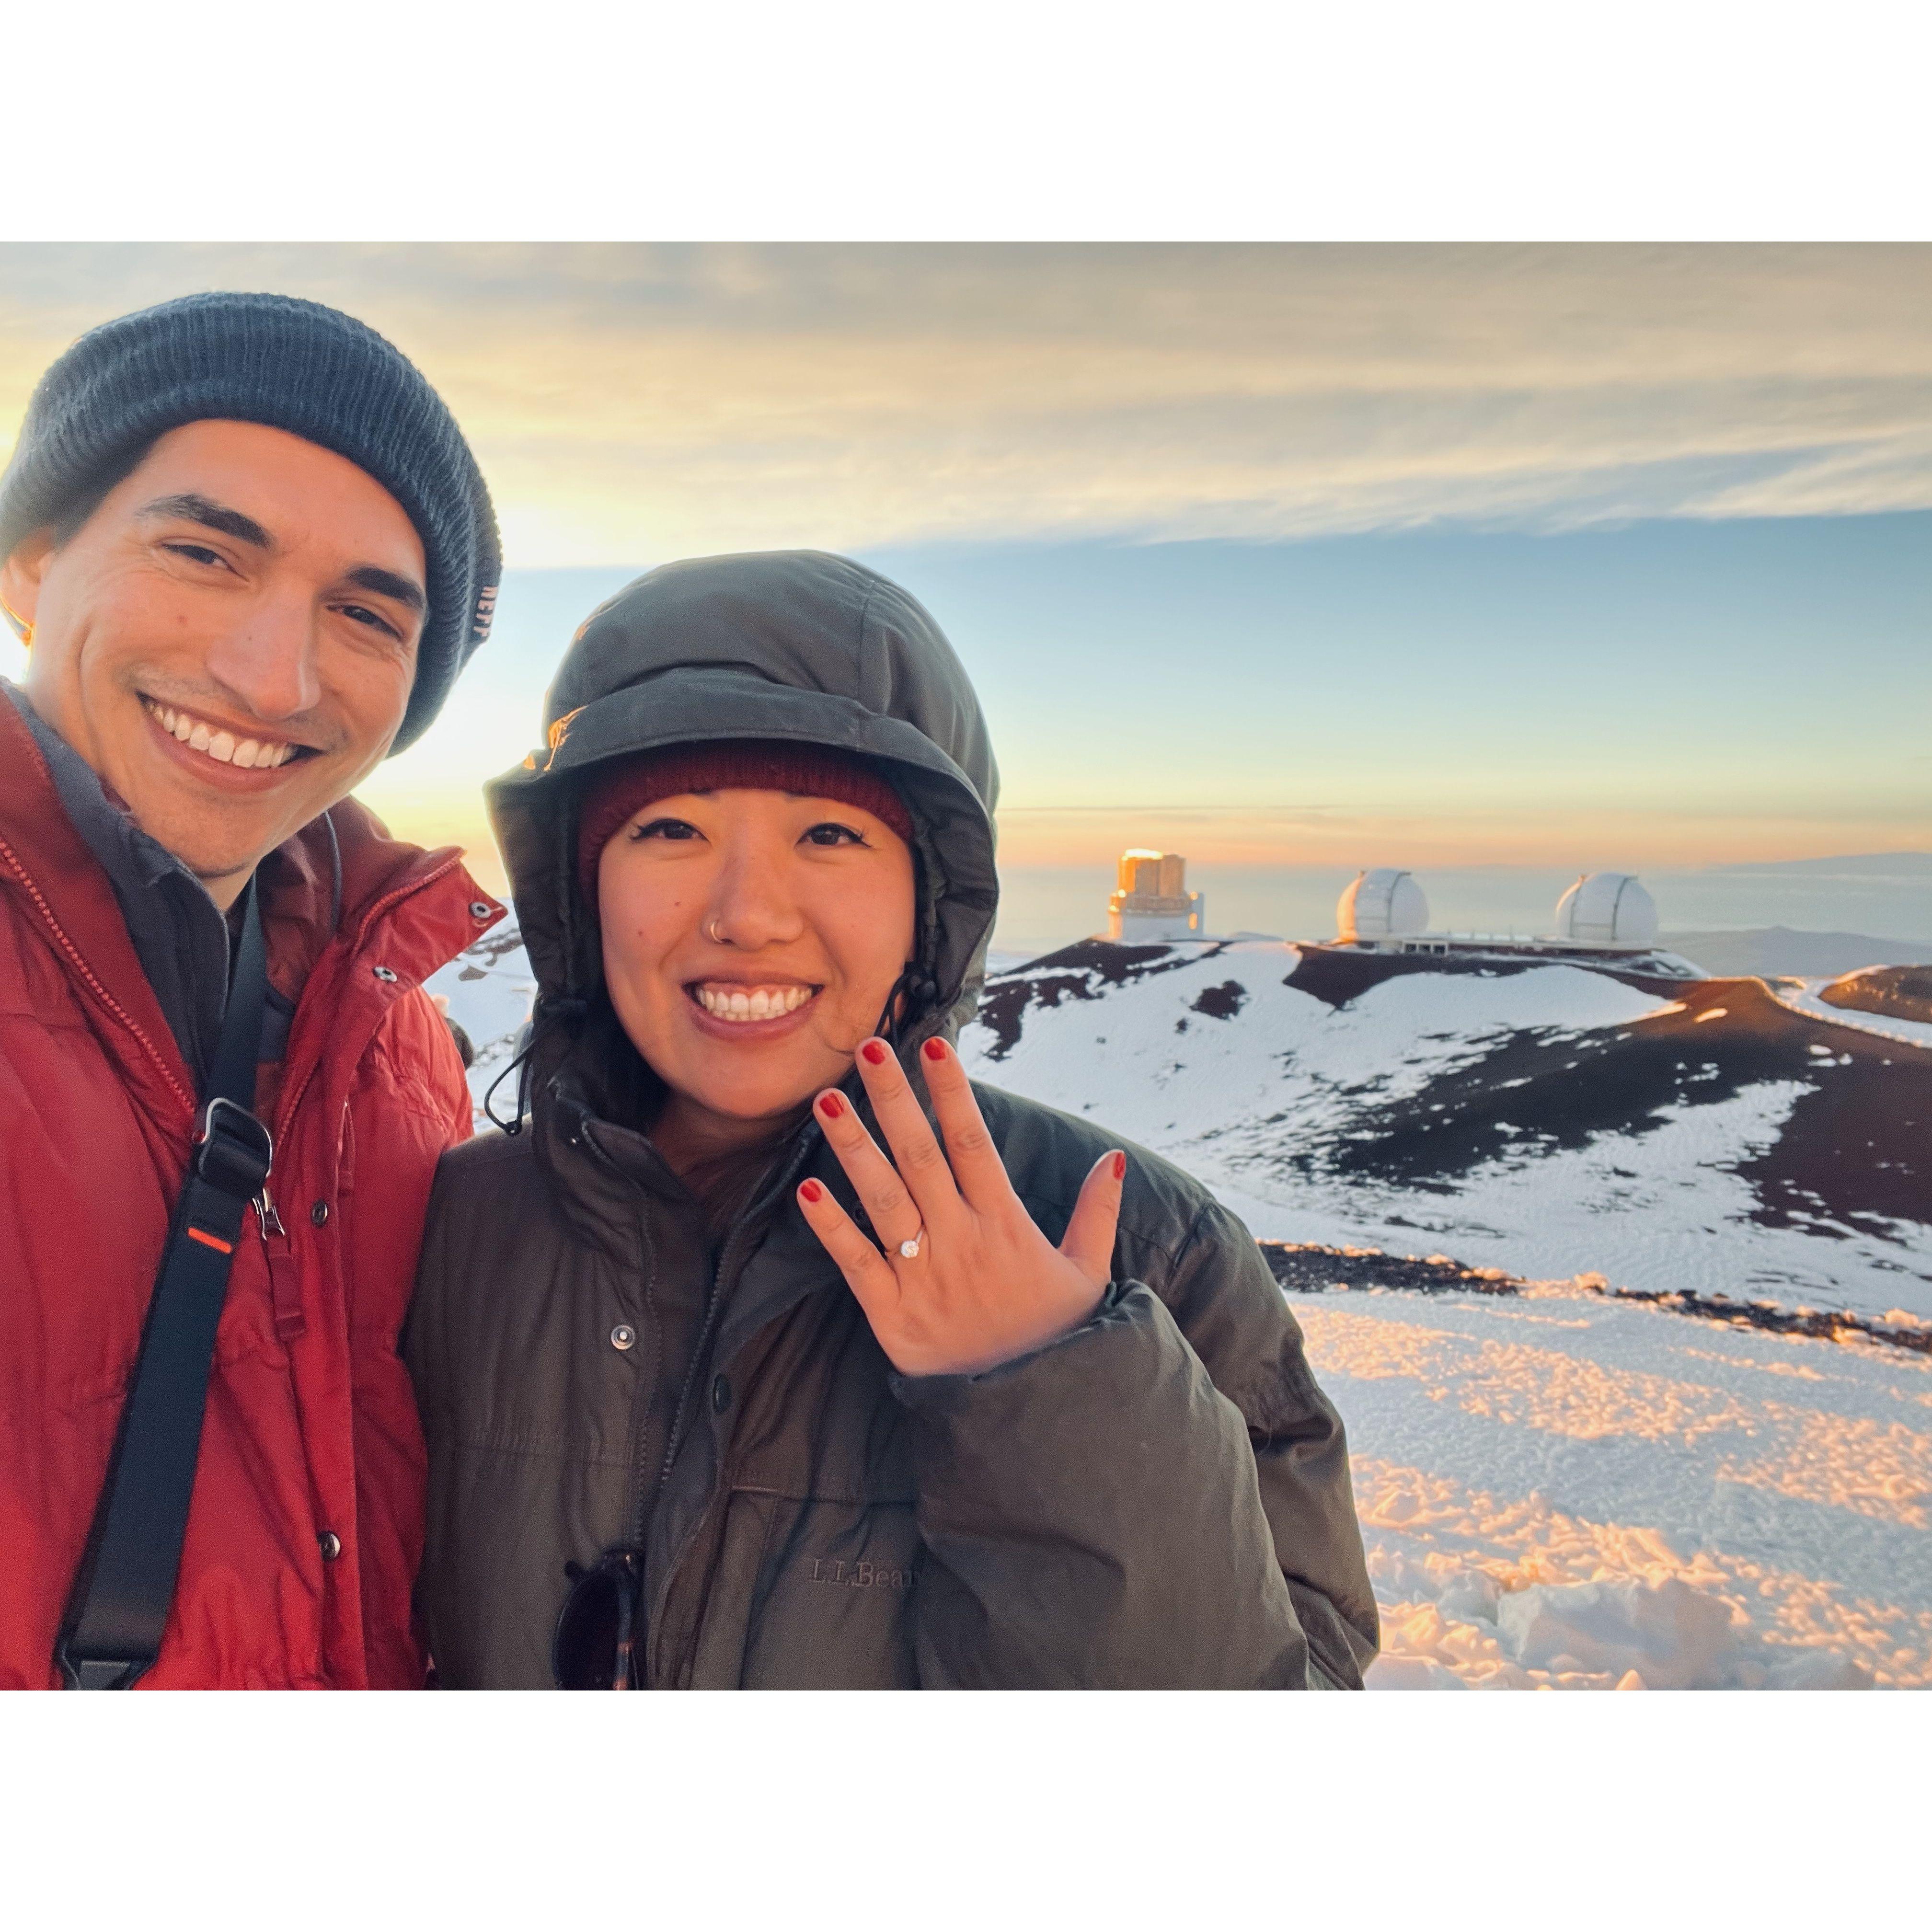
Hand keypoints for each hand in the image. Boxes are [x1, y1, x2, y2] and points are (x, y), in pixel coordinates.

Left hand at [798, 1034, 1124, 1377]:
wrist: (1033, 1414)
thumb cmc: (1056, 1337)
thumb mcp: (1088, 1275)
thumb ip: (1097, 1214)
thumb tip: (1114, 1161)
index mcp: (1004, 1226)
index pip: (973, 1143)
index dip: (952, 1092)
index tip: (933, 1045)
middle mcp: (960, 1242)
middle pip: (921, 1156)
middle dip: (894, 1099)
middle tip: (869, 1047)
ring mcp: (923, 1277)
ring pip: (883, 1200)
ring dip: (854, 1148)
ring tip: (827, 1101)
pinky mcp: (892, 1316)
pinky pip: (856, 1264)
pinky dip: (832, 1229)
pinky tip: (807, 1189)